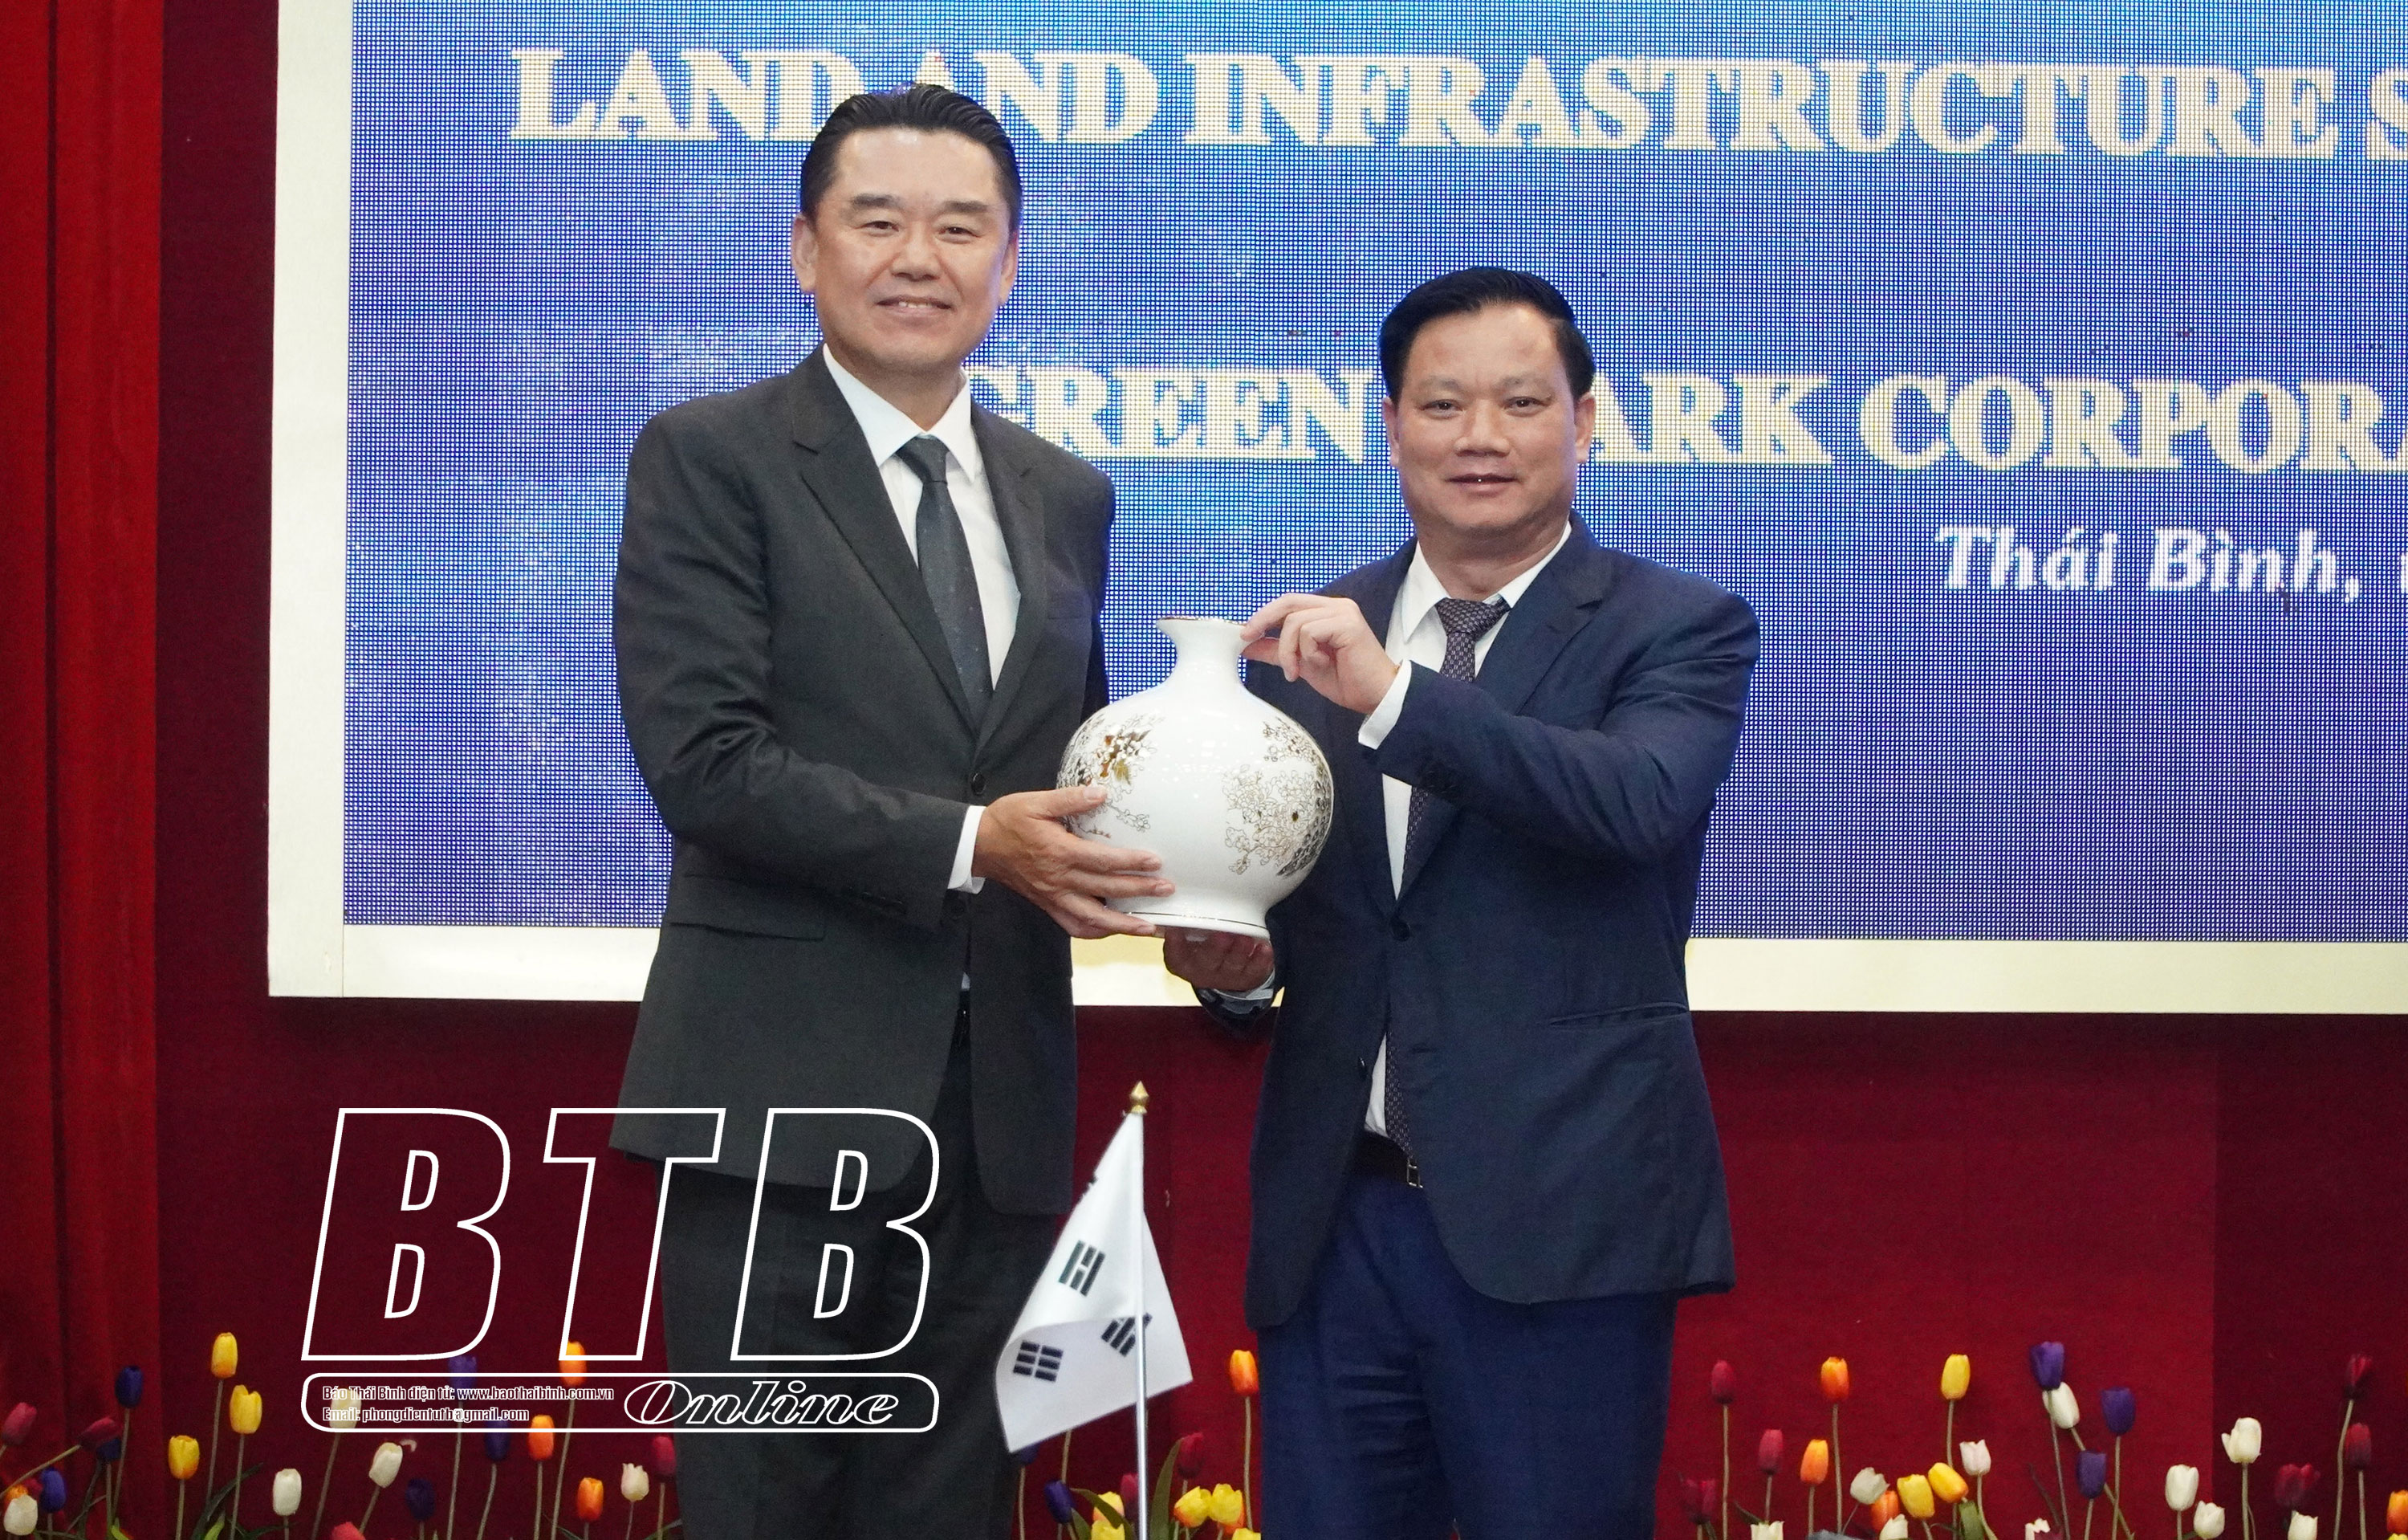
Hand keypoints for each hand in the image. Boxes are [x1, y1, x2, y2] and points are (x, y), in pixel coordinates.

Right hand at [973, 785, 1171, 938]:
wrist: (979, 845)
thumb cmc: (1008, 820)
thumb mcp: (1036, 802)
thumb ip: (1070, 799)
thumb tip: (1101, 793)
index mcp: (1059, 853)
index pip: (1103, 861)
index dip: (1130, 862)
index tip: (1155, 862)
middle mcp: (1059, 880)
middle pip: (1106, 891)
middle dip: (1139, 892)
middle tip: (1166, 890)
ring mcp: (1054, 897)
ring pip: (1093, 919)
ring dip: (1123, 925)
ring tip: (1149, 927)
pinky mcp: (1048, 905)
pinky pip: (1073, 926)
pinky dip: (1095, 932)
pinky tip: (1112, 930)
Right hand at [1162, 927, 1275, 993]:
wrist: (1224, 971)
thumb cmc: (1202, 945)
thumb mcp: (1190, 936)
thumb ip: (1187, 922)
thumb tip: (1179, 892)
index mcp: (1183, 961)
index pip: (1175, 955)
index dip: (1174, 945)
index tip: (1175, 931)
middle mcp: (1202, 971)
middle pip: (1207, 961)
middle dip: (1215, 947)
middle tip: (1222, 934)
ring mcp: (1225, 976)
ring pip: (1233, 965)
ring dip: (1240, 951)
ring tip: (1246, 938)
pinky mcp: (1246, 978)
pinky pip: (1254, 971)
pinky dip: (1260, 960)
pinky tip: (1264, 948)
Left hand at [1239, 593, 1398, 714]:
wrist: (1375, 697)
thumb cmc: (1345, 680)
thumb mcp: (1302, 664)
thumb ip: (1277, 651)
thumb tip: (1247, 645)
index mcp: (1327, 611)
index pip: (1288, 603)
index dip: (1263, 615)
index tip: (1245, 634)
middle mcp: (1336, 606)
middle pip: (1288, 601)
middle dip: (1262, 620)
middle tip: (1247, 639)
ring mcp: (1343, 612)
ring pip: (1295, 621)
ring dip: (1288, 651)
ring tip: (1297, 672)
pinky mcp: (1347, 623)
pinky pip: (1309, 632)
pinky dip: (1307, 653)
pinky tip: (1321, 664)